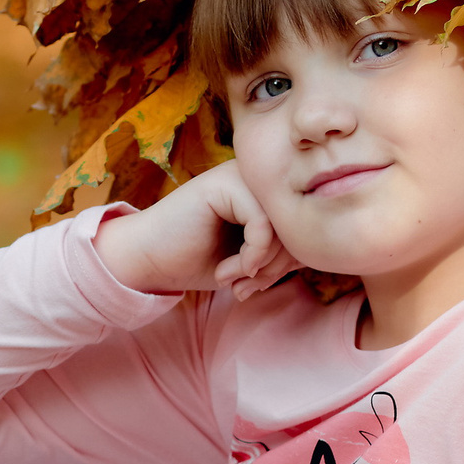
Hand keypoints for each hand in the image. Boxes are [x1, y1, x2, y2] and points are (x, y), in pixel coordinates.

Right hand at [90, 160, 298, 301]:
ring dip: (262, 265)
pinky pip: (263, 223)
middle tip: (246, 288)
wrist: (147, 260)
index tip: (257, 286)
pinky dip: (251, 256)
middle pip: (297, 225)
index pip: (303, 225)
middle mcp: (256, 177)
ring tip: (235, 280)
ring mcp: (241, 175)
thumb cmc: (198, 260)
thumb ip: (283, 252)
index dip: (288, 264)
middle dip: (276, 268)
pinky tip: (228, 271)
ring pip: (283, 225)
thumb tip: (316, 251)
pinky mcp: (226, 183)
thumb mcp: (251, 261)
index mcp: (265, 192)